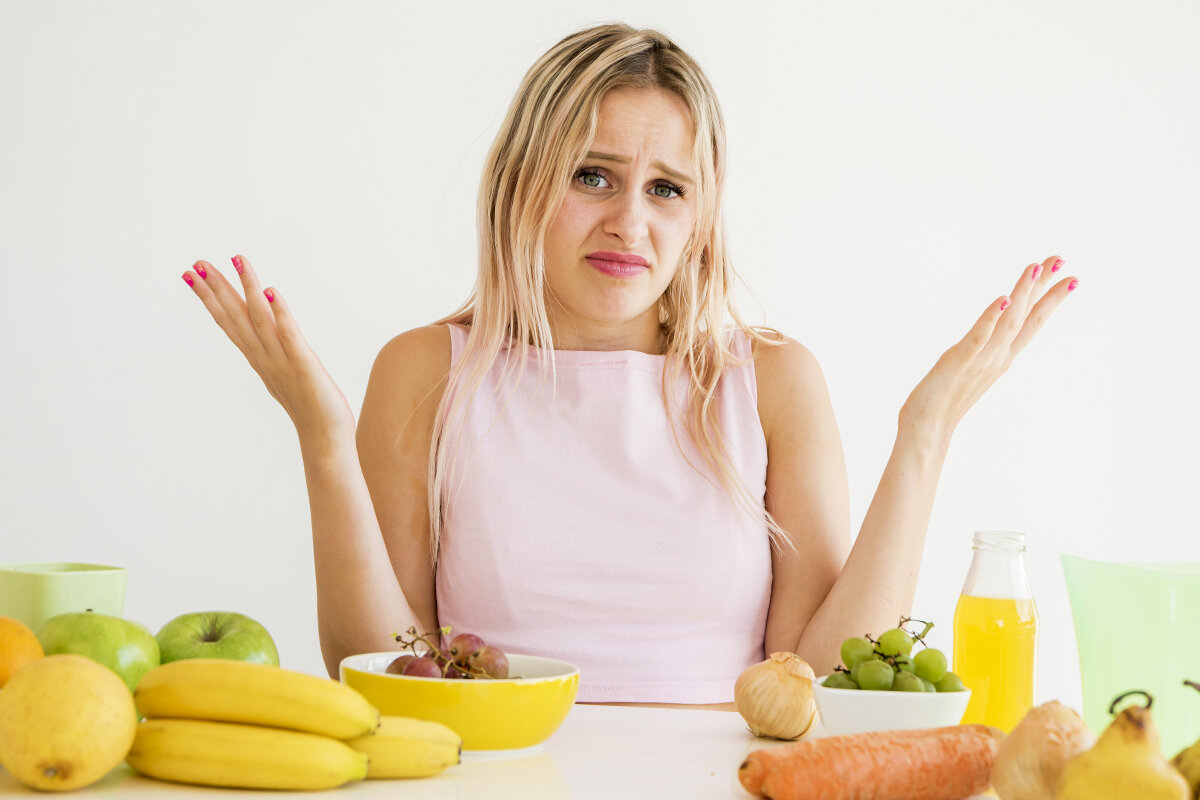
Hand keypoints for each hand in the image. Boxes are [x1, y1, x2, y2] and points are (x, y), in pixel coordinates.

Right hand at [182, 255, 354, 445]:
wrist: (324, 438)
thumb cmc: (310, 408)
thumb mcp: (284, 373)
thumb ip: (274, 352)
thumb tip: (269, 333)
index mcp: (259, 358)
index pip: (229, 322)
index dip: (210, 298)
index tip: (191, 275)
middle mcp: (264, 357)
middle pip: (235, 317)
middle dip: (216, 288)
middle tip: (196, 262)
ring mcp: (282, 360)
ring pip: (259, 319)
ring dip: (248, 288)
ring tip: (238, 259)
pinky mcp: (303, 364)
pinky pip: (289, 335)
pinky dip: (280, 313)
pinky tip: (272, 292)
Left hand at [900, 255, 1077, 447]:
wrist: (927, 428)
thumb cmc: (945, 400)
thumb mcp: (972, 368)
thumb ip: (984, 350)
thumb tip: (990, 336)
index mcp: (1001, 358)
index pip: (1031, 323)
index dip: (1050, 300)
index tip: (1069, 277)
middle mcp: (997, 357)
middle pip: (1028, 319)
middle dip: (1046, 290)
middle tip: (1062, 260)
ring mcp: (980, 360)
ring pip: (1008, 322)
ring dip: (1023, 294)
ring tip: (1035, 267)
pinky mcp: (957, 361)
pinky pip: (978, 337)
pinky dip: (992, 318)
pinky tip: (1003, 299)